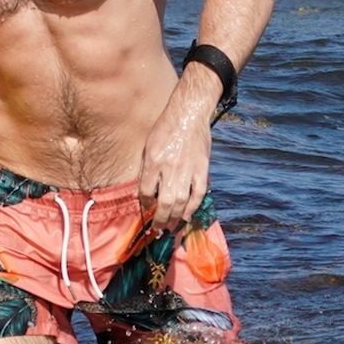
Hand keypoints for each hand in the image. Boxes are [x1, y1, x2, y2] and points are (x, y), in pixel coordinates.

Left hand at [137, 105, 212, 229]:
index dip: (144, 203)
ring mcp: (188, 170)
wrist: (189, 115)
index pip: (145, 191)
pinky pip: (198, 193)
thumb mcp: (148, 147)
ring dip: (175, 217)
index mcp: (153, 162)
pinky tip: (187, 215)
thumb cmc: (165, 129)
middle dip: (160, 219)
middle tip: (158, 228)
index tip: (145, 209)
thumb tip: (141, 192)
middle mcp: (170, 168)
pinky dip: (192, 206)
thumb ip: (145, 170)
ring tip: (170, 226)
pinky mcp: (202, 168)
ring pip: (181, 201)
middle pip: (164, 202)